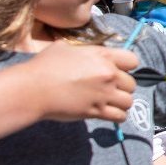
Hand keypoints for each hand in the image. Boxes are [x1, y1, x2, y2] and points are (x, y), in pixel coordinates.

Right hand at [12, 44, 137, 121]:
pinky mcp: (97, 111)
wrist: (33, 89)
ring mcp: (104, 94)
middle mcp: (108, 74)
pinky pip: (120, 116)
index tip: (119, 70)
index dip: (127, 66)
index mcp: (102, 56)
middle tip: (108, 89)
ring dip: (121, 102)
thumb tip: (85, 54)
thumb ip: (82, 50)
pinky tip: (107, 113)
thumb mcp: (64, 47)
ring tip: (109, 102)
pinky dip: (117, 116)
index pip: (132, 60)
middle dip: (122, 87)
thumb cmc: (44, 66)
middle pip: (132, 84)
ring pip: (129, 101)